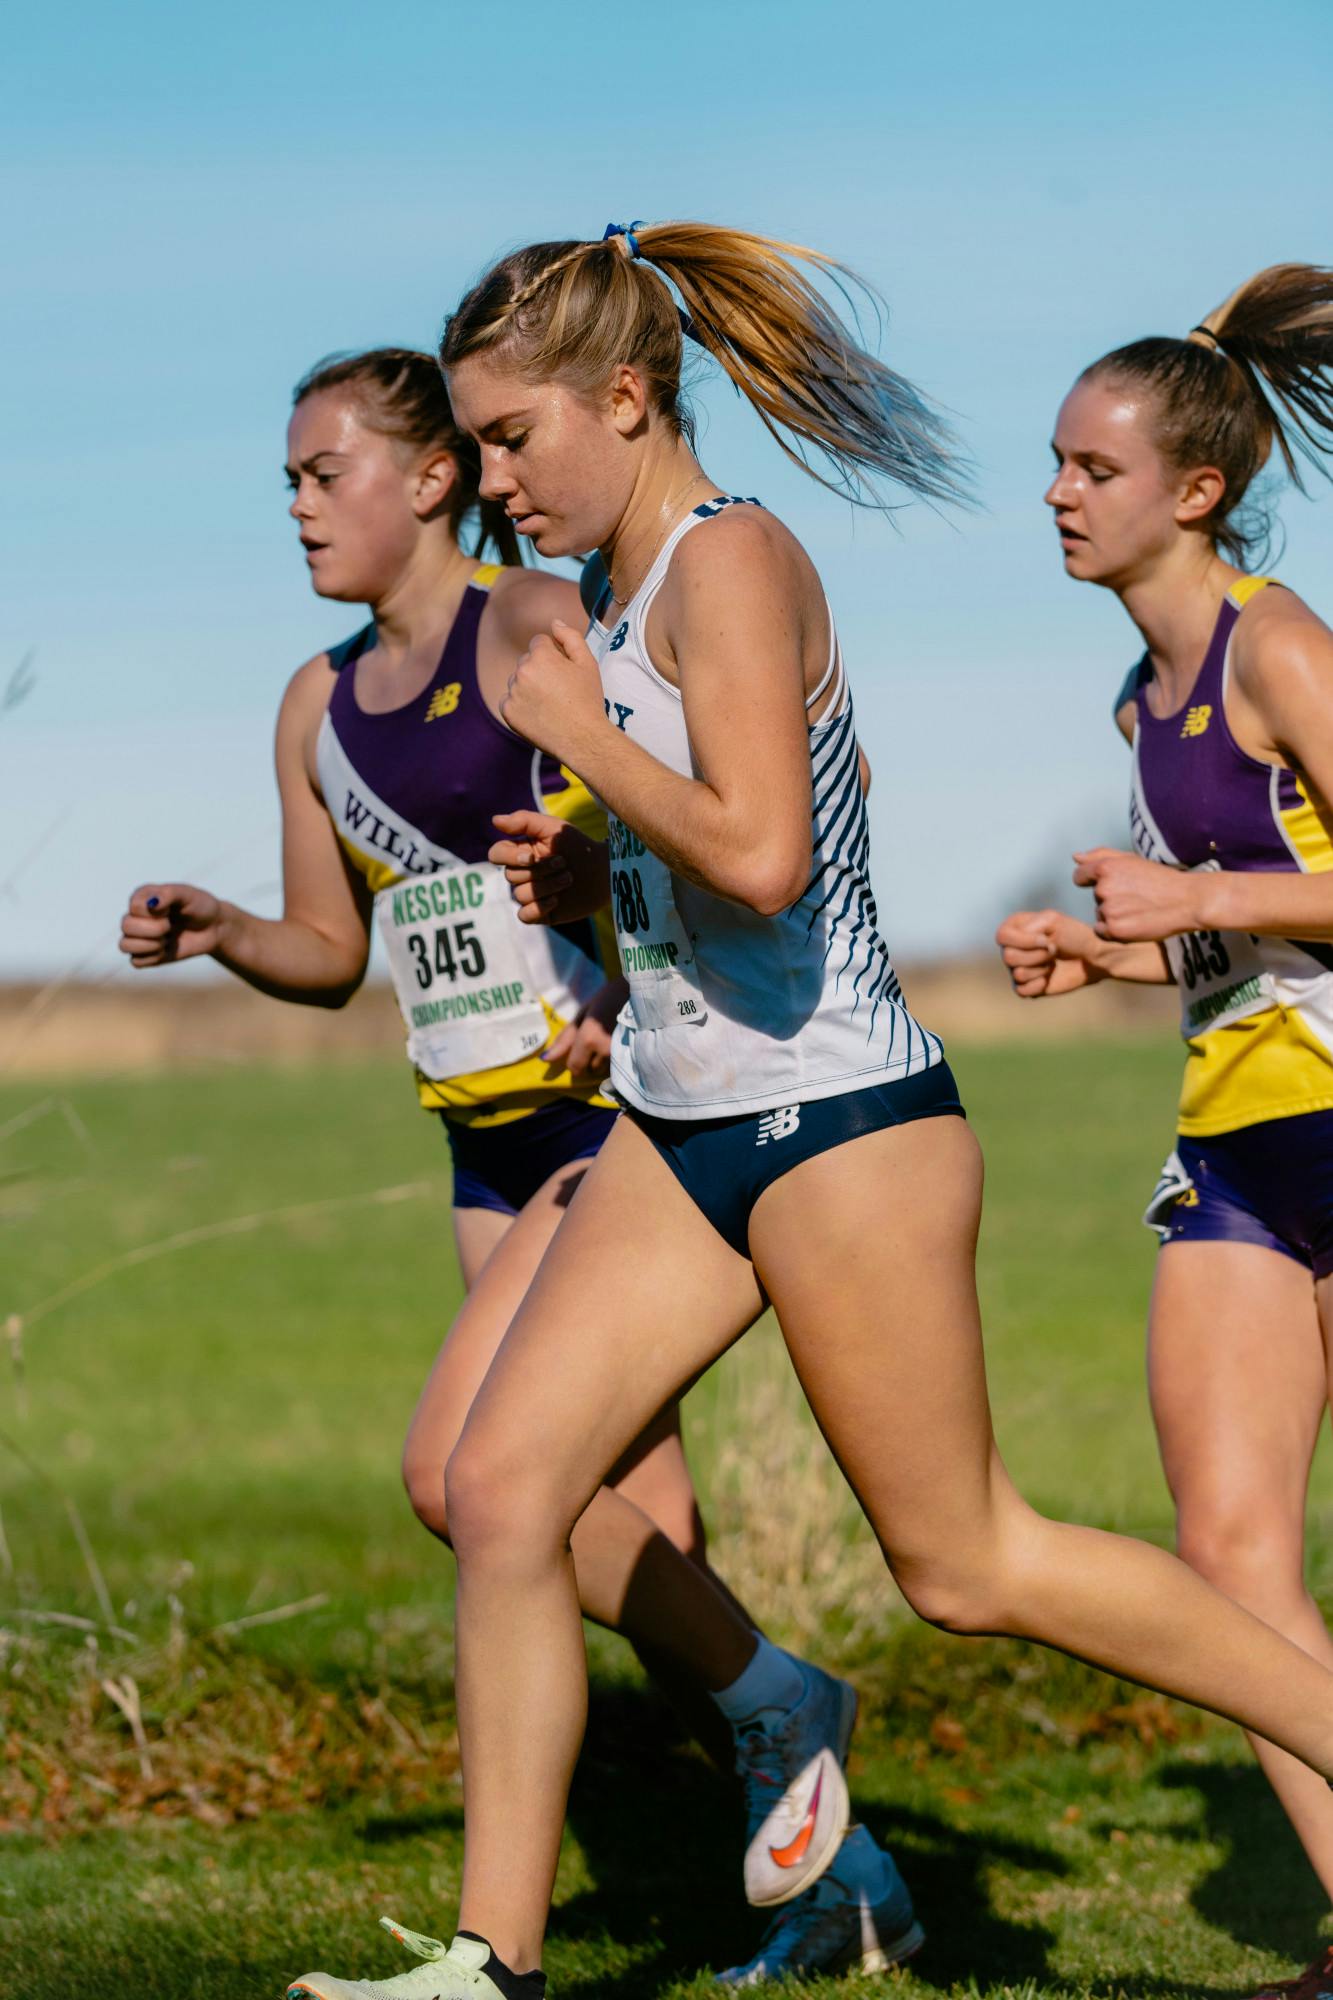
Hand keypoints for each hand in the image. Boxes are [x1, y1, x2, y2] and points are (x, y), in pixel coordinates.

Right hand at [119, 883, 226, 967]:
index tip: (170, 910)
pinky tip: (166, 950)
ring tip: (166, 940)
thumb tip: (152, 904)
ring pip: (124, 946)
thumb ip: (168, 895)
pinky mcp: (145, 955)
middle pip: (126, 926)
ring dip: (150, 945)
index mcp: (142, 898)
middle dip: (154, 930)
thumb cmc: (199, 906)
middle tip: (170, 927)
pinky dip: (153, 958)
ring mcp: (139, 937)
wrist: (213, 928)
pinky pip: (136, 962)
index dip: (156, 912)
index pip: (134, 907)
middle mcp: (135, 916)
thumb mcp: (188, 895)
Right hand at [489, 811, 610, 924]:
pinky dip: (538, 908)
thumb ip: (523, 821)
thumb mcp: (552, 827)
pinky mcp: (541, 912)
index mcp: (521, 852)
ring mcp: (531, 894)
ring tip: (569, 879)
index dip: (510, 857)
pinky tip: (556, 900)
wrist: (604, 870)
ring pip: (520, 895)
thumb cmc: (578, 846)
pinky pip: (524, 915)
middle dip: (539, 870)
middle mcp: (522, 873)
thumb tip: (494, 820)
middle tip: (564, 863)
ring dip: (546, 886)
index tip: (532, 856)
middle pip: (510, 876)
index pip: (497, 854)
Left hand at [500, 618, 606, 762]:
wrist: (582, 738)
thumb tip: (554, 622)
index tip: (564, 672)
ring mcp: (512, 692)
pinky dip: (520, 705)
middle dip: (539, 670)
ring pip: (517, 680)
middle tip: (559, 691)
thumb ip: (571, 637)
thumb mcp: (588, 663)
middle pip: (527, 661)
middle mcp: (522, 670)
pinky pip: (509, 700)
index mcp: (540, 655)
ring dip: (528, 687)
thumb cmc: (588, 700)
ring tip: (549, 704)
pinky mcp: (507, 711)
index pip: (539, 642)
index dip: (554, 655)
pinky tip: (538, 714)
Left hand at [541, 977, 626, 1078]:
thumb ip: (565, 1038)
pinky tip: (620, 1043)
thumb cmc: (610, 997)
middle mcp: (604, 1050)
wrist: (643, 992)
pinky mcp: (634, 1055)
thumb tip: (546, 1059)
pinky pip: (617, 1066)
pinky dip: (616, 1058)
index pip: (574, 1066)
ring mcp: (621, 1054)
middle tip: (599, 1038)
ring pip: (605, 1069)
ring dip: (604, 1059)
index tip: (580, 1048)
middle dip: (590, 1058)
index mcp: (589, 1038)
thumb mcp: (584, 1012)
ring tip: (611, 1038)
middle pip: (590, 1069)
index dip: (575, 1060)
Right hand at [995, 907, 1106, 997]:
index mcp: (1014, 928)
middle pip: (1008, 957)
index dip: (1023, 941)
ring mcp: (1017, 968)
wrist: (1092, 957)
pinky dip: (1038, 985)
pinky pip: (1021, 990)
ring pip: (1017, 973)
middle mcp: (1011, 948)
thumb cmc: (1074, 935)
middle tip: (1054, 951)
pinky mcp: (1026, 986)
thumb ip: (1030, 926)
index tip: (1047, 940)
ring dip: (1041, 968)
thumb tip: (1015, 948)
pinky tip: (1049, 978)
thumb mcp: (1053, 920)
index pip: (1002, 936)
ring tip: (1053, 963)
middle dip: (1037, 955)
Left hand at [1072, 848, 1201, 941]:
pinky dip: (1114, 931)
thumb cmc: (1161, 879)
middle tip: (1137, 897)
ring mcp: (1108, 910)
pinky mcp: (1115, 930)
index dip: (1092, 881)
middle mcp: (1103, 888)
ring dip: (1114, 915)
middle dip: (1111, 898)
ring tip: (1139, 910)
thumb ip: (1100, 855)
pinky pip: (1102, 932)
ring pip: (1100, 914)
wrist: (1188, 901)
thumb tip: (1075, 857)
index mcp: (1105, 868)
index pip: (1080, 876)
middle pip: (1095, 897)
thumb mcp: (1132, 859)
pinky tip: (1134, 923)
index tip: (1112, 885)